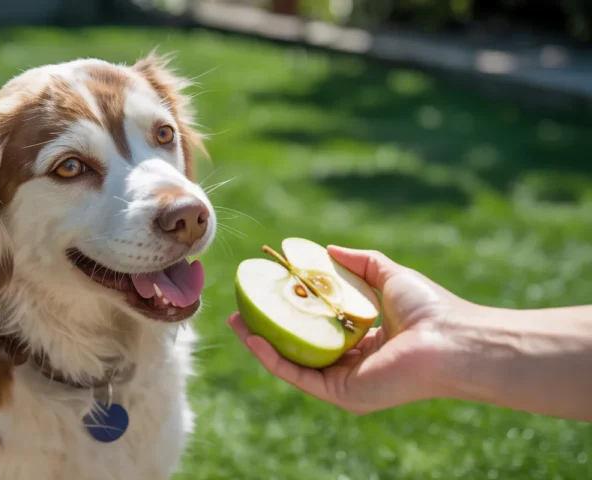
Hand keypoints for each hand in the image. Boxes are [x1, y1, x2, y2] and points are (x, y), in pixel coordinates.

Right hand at [228, 245, 476, 413]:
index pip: (318, 327)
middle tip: (240, 310)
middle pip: (300, 346)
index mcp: (364, 340)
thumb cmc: (429, 308)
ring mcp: (345, 381)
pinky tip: (254, 339)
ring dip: (261, 345)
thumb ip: (360, 262)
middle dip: (267, 329)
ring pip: (294, 363)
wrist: (451, 339)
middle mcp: (352, 364)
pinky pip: (300, 377)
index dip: (291, 310)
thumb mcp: (387, 275)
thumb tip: (328, 248)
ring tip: (236, 323)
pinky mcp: (342, 394)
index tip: (267, 291)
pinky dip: (274, 360)